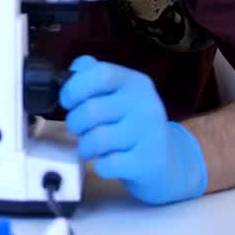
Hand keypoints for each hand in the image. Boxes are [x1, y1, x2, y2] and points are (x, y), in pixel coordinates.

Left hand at [60, 56, 207, 203]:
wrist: (166, 162)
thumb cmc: (132, 124)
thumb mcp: (119, 95)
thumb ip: (95, 77)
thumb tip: (74, 68)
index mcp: (136, 82)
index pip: (101, 73)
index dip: (75, 87)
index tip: (67, 101)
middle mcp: (146, 104)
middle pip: (92, 110)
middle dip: (75, 123)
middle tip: (80, 129)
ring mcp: (150, 134)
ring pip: (97, 139)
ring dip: (85, 146)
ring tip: (91, 147)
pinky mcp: (149, 163)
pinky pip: (108, 164)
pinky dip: (100, 166)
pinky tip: (109, 162)